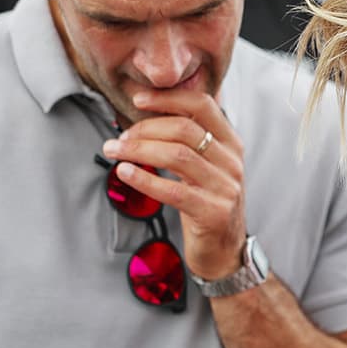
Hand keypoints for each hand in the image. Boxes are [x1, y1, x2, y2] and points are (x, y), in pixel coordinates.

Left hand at [102, 90, 247, 280]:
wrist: (224, 249)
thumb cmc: (206, 203)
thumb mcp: (204, 166)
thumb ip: (187, 141)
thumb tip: (144, 116)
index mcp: (231, 143)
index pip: (202, 105)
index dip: (168, 98)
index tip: (138, 100)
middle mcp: (232, 161)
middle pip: (185, 129)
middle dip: (144, 129)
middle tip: (118, 138)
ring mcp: (226, 187)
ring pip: (177, 155)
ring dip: (138, 150)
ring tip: (114, 151)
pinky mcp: (214, 212)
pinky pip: (174, 190)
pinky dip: (144, 179)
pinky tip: (125, 173)